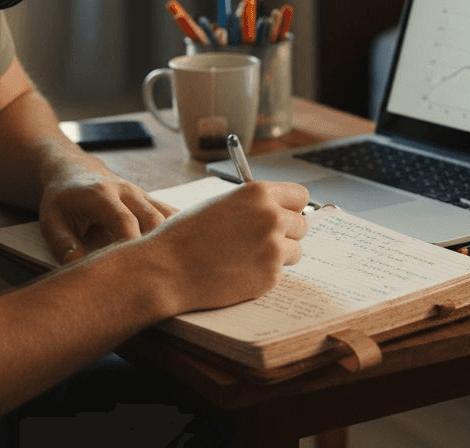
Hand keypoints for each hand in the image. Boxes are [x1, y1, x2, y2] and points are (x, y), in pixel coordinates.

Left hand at [37, 169, 176, 263]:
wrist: (75, 171)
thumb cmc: (62, 199)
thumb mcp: (50, 219)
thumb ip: (62, 243)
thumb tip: (77, 266)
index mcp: (101, 194)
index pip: (124, 220)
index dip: (130, 245)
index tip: (129, 271)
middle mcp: (127, 191)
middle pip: (153, 219)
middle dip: (154, 248)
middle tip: (151, 277)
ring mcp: (142, 195)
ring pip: (169, 217)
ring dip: (170, 242)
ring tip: (168, 270)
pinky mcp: (151, 201)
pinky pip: (173, 216)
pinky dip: (178, 234)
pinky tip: (178, 256)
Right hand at [146, 181, 309, 312]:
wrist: (167, 268)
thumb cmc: (187, 235)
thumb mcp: (222, 205)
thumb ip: (253, 206)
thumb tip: (279, 211)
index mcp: (258, 193)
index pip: (300, 196)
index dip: (291, 207)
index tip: (285, 215)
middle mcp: (271, 217)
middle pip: (302, 224)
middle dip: (287, 233)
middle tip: (264, 241)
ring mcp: (273, 247)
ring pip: (295, 251)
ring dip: (279, 256)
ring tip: (248, 258)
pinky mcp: (270, 275)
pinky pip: (279, 273)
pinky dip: (263, 275)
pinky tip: (238, 272)